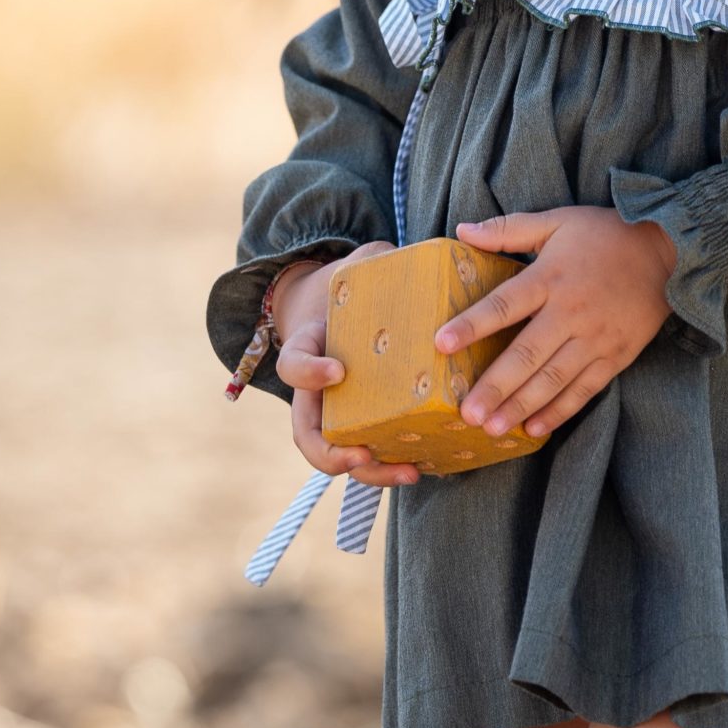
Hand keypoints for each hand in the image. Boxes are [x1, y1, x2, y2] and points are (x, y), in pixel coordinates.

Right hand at [270, 242, 422, 487]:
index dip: (309, 372)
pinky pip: (376, 452)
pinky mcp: (370, 422)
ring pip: (341, 456)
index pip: (293, 364)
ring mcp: (339, 411)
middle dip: (332, 454)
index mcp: (309, 348)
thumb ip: (377, 259)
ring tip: (411, 470)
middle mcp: (317, 390)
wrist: (344, 310)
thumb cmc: (355, 287)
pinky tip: (434, 463)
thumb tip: (402, 254)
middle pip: (308, 435)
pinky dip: (397, 465)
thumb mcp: (360, 266)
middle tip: (363, 455)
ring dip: (373, 473)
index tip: (338, 370)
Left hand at [436, 208, 680, 439]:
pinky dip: (559, 411)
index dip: (472, 324)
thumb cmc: (606, 235)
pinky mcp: (615, 357)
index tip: (442, 344)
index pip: (504, 304)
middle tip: (466, 412)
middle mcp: (571, 312)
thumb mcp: (558, 221)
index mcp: (551, 277)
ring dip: (521, 406)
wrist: (670, 252)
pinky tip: (534, 428)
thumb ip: (509, 230)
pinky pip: (584, 390)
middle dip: (495, 386)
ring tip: (492, 429)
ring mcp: (595, 339)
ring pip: (552, 379)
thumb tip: (461, 231)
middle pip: (527, 354)